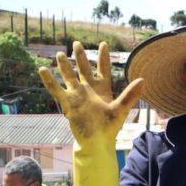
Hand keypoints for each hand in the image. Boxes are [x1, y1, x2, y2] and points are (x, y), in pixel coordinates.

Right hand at [39, 42, 143, 185]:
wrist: (97, 142)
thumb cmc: (110, 127)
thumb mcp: (121, 109)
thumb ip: (130, 94)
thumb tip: (143, 80)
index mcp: (103, 89)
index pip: (102, 69)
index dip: (103, 57)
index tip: (103, 44)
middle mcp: (89, 90)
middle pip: (83, 69)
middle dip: (80, 57)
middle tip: (76, 43)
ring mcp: (77, 96)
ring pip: (69, 77)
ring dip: (64, 66)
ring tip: (59, 54)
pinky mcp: (68, 103)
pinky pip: (56, 90)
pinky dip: (49, 81)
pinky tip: (42, 70)